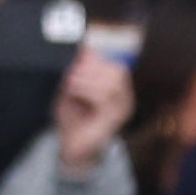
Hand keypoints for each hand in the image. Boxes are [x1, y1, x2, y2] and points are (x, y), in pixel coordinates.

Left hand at [51, 46, 134, 169]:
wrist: (72, 147)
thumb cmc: (73, 117)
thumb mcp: (74, 87)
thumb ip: (81, 68)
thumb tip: (86, 47)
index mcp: (119, 89)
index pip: (119, 65)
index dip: (102, 56)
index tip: (83, 53)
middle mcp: (125, 99)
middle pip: (118, 70)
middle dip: (93, 67)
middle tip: (73, 71)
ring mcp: (122, 110)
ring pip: (112, 82)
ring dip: (87, 79)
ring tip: (70, 83)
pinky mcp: (113, 120)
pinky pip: (104, 98)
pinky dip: (86, 90)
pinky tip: (72, 92)